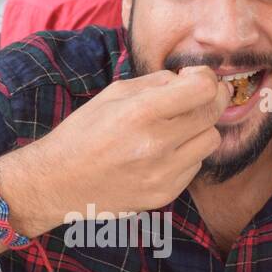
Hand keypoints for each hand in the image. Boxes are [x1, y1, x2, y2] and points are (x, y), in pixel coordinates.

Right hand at [32, 65, 229, 215]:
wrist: (58, 182)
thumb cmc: (82, 133)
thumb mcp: (113, 94)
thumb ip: (156, 83)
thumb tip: (188, 79)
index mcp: (140, 113)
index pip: (202, 89)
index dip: (207, 78)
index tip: (196, 78)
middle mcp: (155, 145)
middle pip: (213, 113)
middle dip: (212, 98)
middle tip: (198, 96)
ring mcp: (162, 174)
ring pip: (211, 140)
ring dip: (200, 128)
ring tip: (177, 127)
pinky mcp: (164, 194)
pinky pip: (195, 166)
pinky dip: (187, 154)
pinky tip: (163, 152)